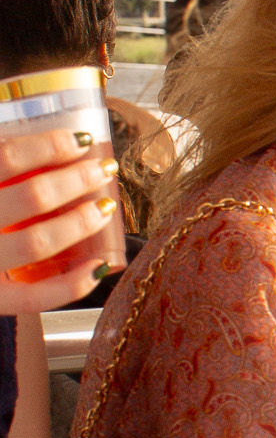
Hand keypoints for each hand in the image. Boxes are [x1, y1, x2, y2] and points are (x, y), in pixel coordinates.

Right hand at [0, 131, 120, 314]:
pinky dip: (75, 284)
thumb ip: (0, 164)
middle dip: (78, 179)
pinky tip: (100, 266)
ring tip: (103, 206)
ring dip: (81, 222)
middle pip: (33, 196)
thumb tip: (34, 139)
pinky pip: (37, 298)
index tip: (81, 140)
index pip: (7, 157)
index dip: (50, 145)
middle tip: (104, 169)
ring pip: (39, 242)